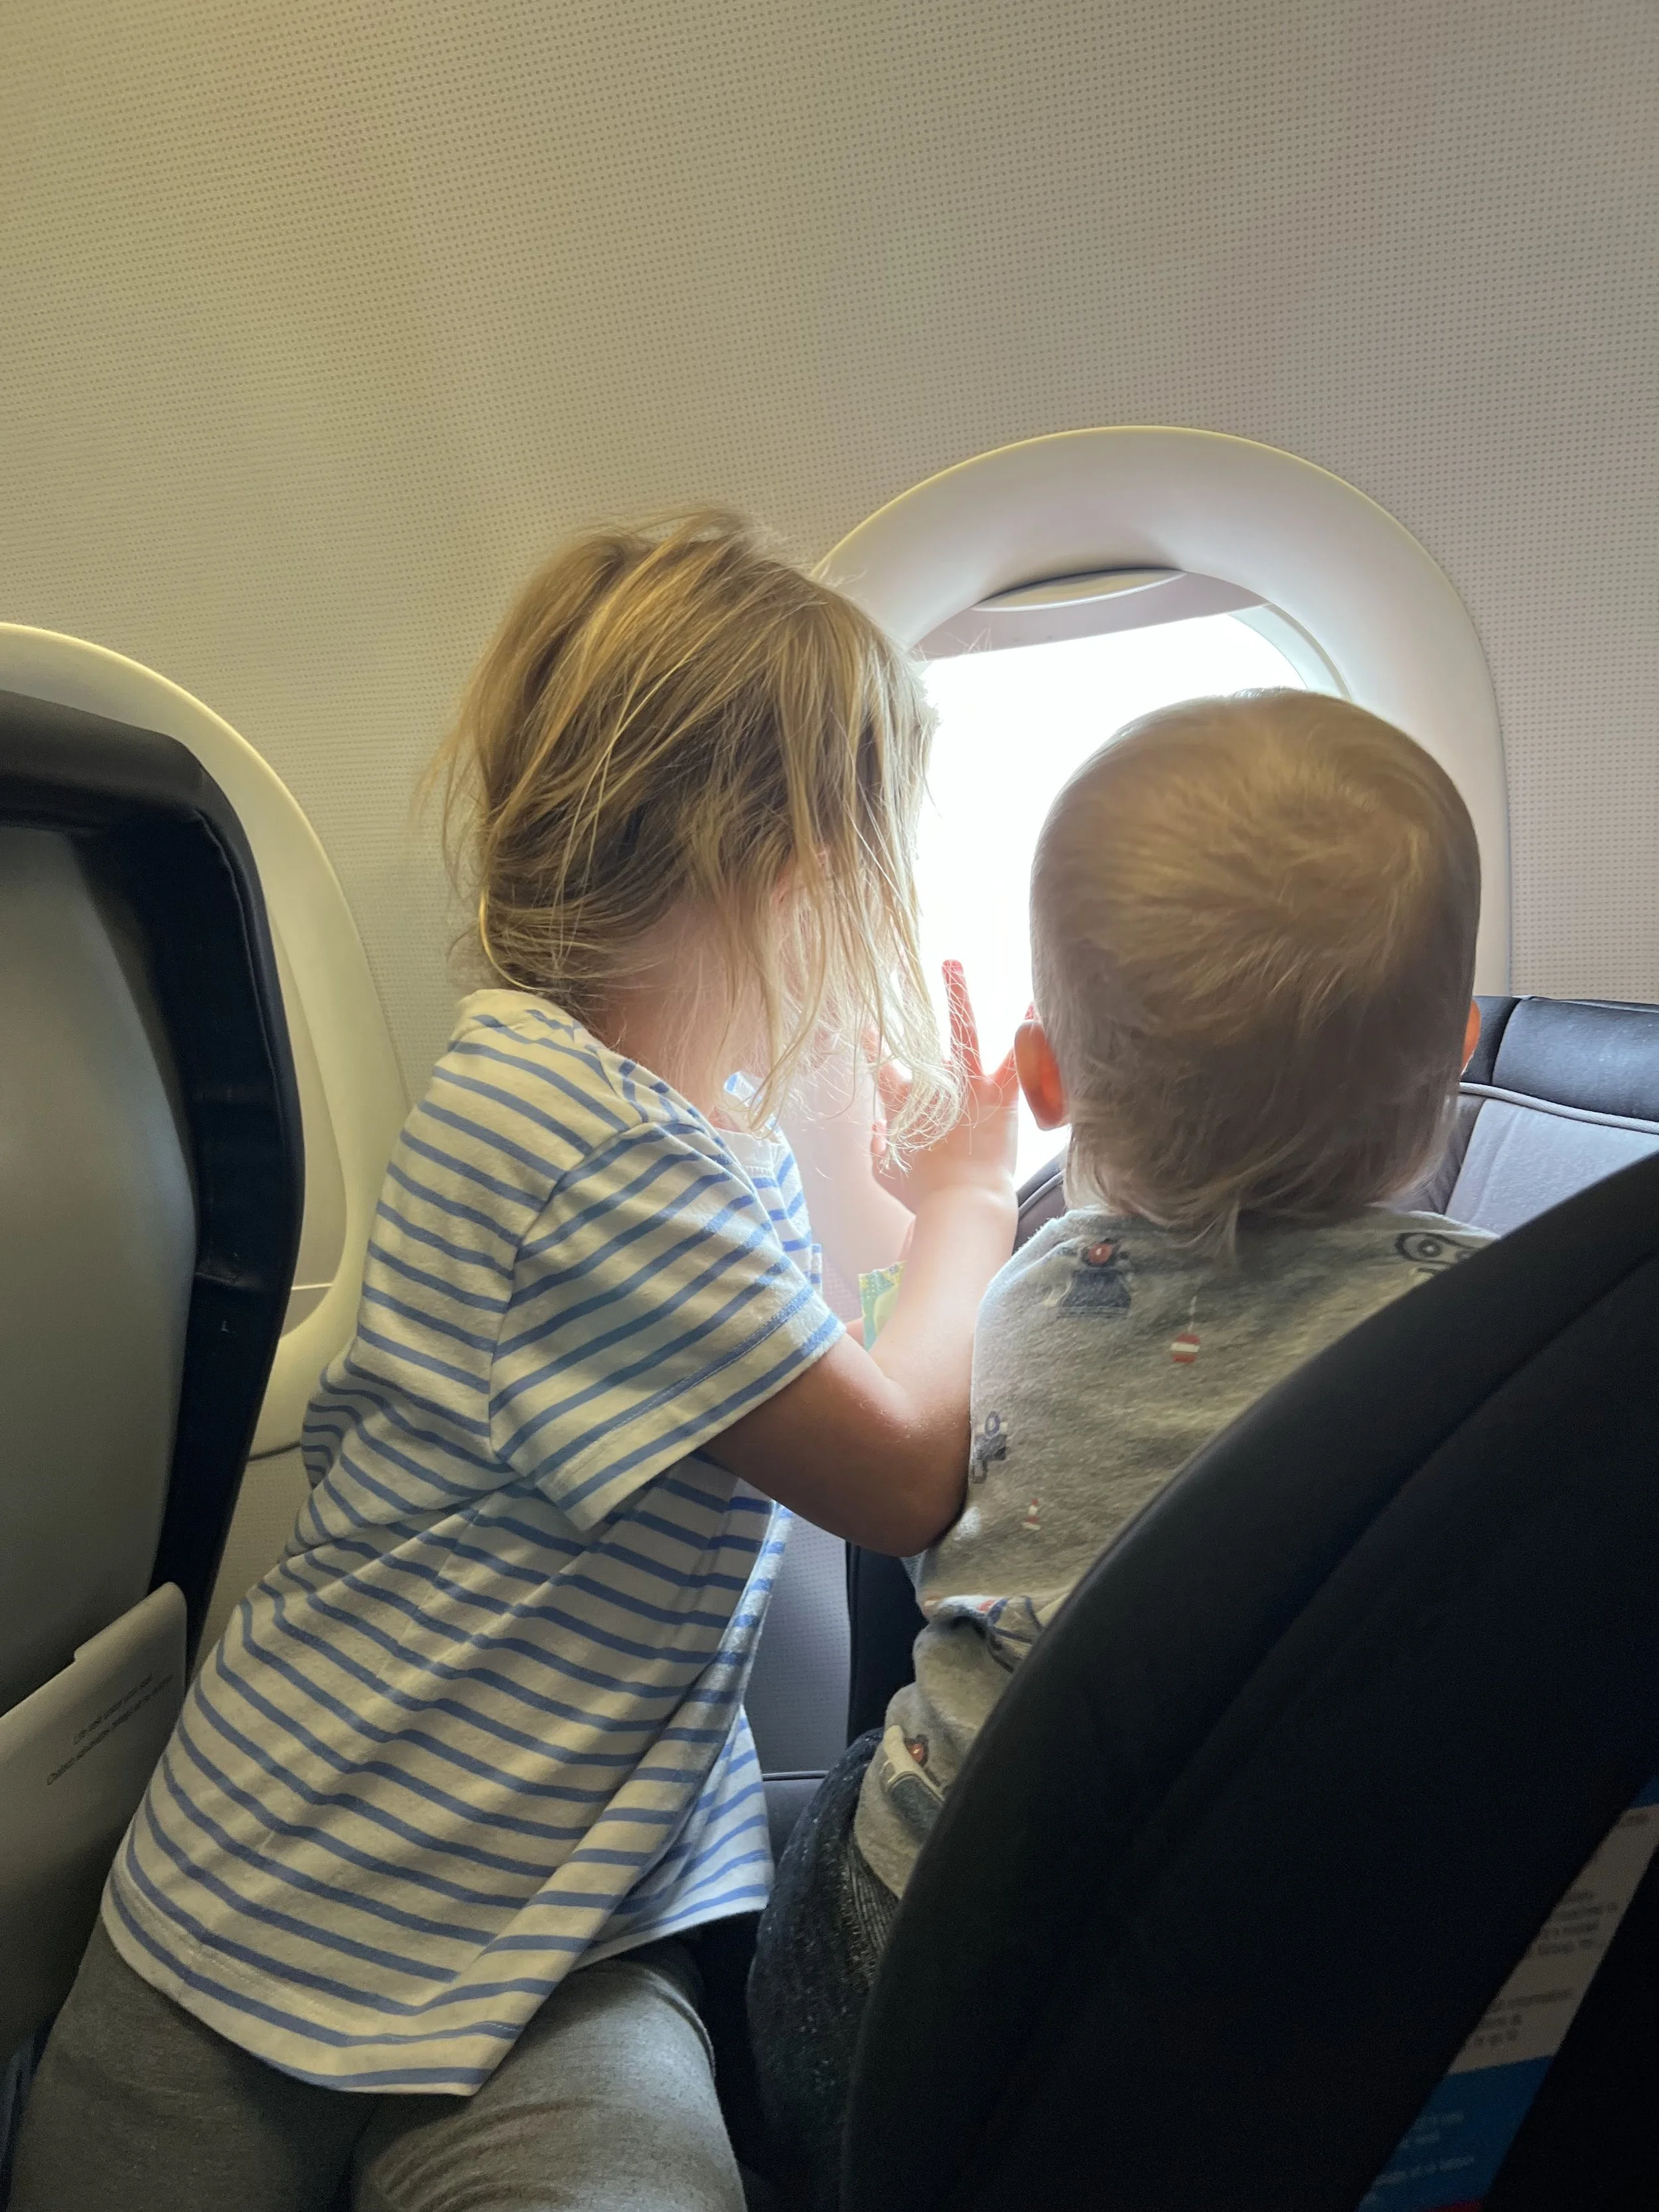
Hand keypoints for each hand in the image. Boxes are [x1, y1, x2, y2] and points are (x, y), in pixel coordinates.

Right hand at [874, 962, 1019, 1208]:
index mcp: (905, 1108)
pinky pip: (1015, 1060)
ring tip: (951, 964)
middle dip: (912, 1009)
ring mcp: (966, 1089)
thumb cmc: (925, 1197)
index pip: (886, 1071)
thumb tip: (876, 1129)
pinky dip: (1025, 1034)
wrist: (962, 1205)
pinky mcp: (998, 1097)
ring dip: (956, 997)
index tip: (869, 1029)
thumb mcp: (886, 1174)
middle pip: (919, 1040)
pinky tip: (1033, 1006)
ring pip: (959, 1034)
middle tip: (903, 975)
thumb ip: (878, 1149)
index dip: (876, 1050)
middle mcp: (934, 1089)